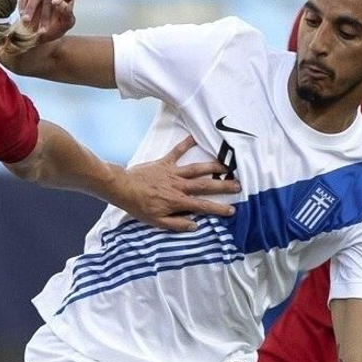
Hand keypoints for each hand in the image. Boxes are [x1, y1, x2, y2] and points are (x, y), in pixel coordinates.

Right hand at [18, 0, 77, 42]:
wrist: (43, 31)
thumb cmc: (57, 26)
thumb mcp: (66, 23)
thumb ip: (67, 14)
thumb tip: (63, 4)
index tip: (55, 3)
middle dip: (44, 14)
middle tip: (41, 29)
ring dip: (30, 9)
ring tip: (27, 21)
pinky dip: (22, 4)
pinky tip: (22, 14)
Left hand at [111, 135, 241, 231]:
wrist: (122, 188)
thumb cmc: (139, 206)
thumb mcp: (157, 221)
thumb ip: (177, 224)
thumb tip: (195, 226)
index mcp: (178, 201)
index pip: (203, 206)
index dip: (218, 209)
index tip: (232, 210)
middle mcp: (179, 185)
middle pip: (206, 184)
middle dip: (224, 185)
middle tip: (239, 184)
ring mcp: (173, 173)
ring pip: (197, 168)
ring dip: (213, 166)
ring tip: (227, 165)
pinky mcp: (164, 163)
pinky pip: (177, 152)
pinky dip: (186, 143)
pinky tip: (195, 136)